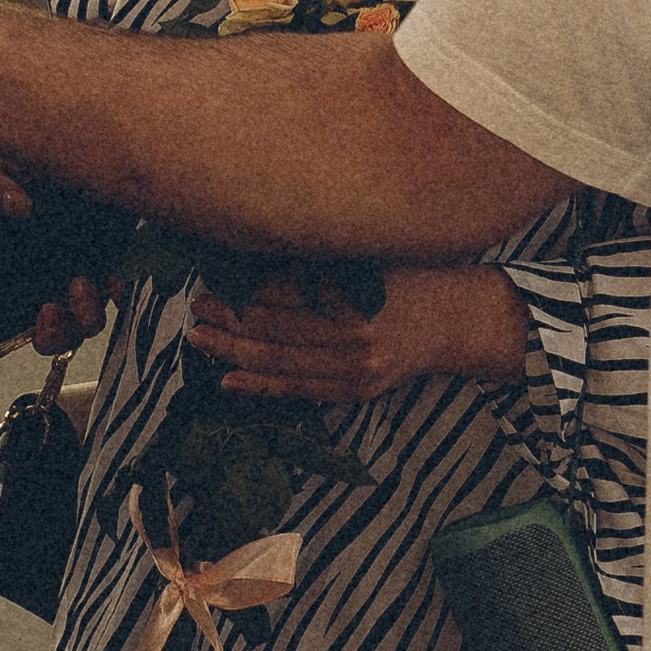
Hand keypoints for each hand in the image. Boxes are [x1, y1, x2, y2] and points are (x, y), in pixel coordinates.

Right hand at [0, 150, 109, 393]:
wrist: (73, 130)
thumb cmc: (22, 148)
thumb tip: (14, 206)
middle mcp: (31, 280)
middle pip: (41, 335)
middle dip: (47, 337)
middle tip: (47, 312)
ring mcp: (67, 273)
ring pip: (78, 324)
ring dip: (81, 320)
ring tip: (79, 288)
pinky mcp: (99, 260)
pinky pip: (108, 295)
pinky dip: (110, 295)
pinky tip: (109, 278)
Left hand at [186, 263, 529, 402]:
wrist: (455, 320)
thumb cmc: (407, 277)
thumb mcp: (365, 259)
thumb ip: (317, 264)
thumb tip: (251, 260)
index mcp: (355, 293)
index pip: (285, 292)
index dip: (243, 288)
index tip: (211, 278)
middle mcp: (354, 335)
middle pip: (275, 329)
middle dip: (228, 319)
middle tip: (195, 307)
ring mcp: (355, 369)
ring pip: (280, 363)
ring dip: (232, 352)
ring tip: (198, 339)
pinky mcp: (355, 391)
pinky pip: (298, 392)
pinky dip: (260, 387)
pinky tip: (227, 381)